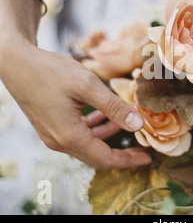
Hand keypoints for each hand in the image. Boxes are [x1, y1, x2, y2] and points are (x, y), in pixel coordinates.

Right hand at [0, 37, 151, 168]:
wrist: (16, 62)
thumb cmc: (49, 71)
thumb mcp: (88, 86)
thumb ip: (114, 107)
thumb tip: (137, 124)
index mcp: (69, 136)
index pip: (105, 158)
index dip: (128, 160)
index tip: (147, 158)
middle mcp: (59, 141)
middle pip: (97, 155)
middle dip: (121, 152)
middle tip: (142, 148)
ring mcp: (53, 134)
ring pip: (88, 144)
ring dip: (108, 136)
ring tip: (128, 124)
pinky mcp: (51, 125)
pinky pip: (78, 133)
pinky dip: (95, 127)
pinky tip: (104, 115)